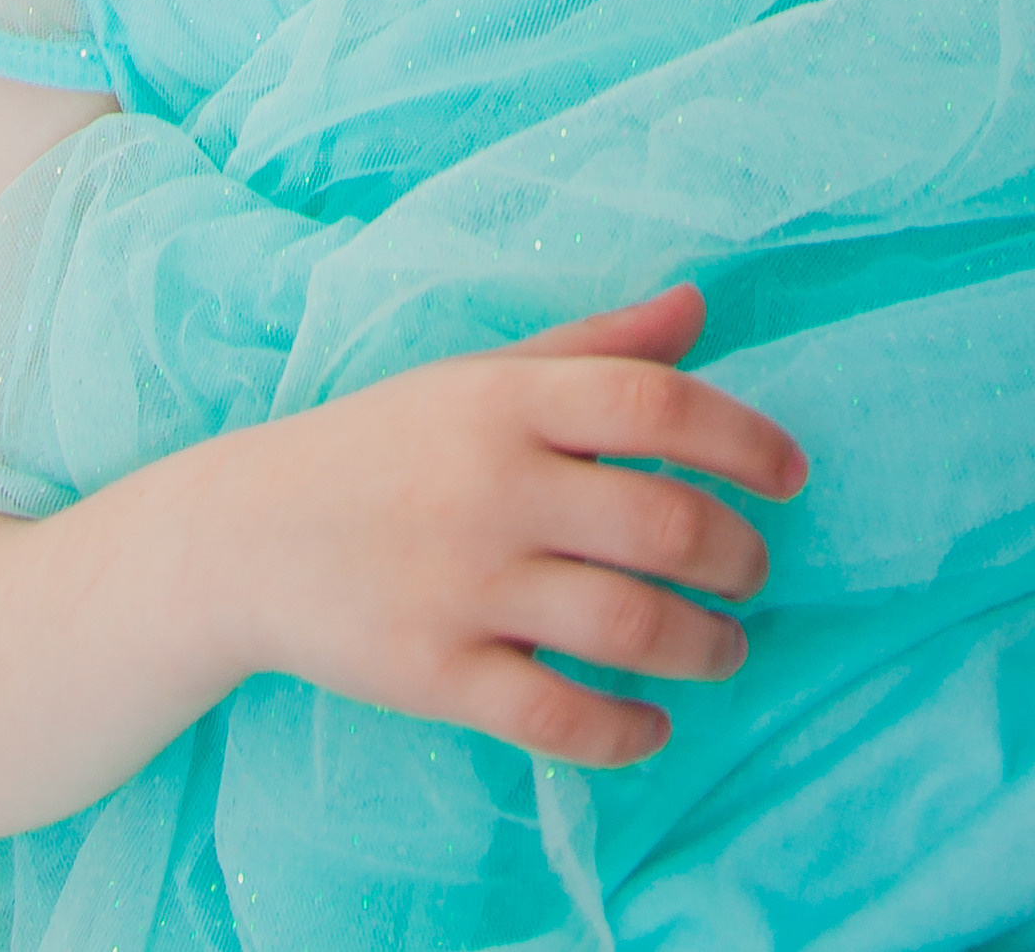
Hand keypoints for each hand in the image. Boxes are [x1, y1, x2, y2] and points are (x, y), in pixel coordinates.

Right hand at [200, 284, 806, 768]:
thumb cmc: (381, 445)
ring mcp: (463, 584)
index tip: (791, 475)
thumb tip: (701, 304)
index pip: (654, 403)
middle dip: (737, 556)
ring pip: (629, 627)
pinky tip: (652, 723)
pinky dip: (625, 731)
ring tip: (725, 646)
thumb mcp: (479, 375)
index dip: (742, 436)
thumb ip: (595, 344)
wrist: (243, 533)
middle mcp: (492, 484)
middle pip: (662, 523)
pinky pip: (559, 717)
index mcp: (505, 397)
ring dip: (705, 645)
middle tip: (753, 570)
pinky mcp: (435, 673)